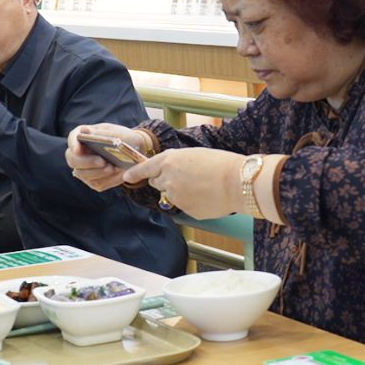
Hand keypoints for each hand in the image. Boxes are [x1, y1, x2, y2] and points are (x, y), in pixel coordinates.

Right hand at [66, 123, 147, 191]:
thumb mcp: (116, 132)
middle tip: (102, 162)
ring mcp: (84, 169)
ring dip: (100, 172)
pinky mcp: (94, 181)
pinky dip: (109, 179)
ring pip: (84, 175)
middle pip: (73, 160)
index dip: (73, 144)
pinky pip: (98, 183)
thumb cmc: (123, 137)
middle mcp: (80, 154)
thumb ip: (103, 133)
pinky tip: (121, 175)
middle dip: (87, 162)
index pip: (73, 138)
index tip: (77, 150)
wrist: (134, 150)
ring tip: (114, 168)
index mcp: (84, 136)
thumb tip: (87, 133)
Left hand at [123, 147, 244, 218]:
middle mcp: (167, 179)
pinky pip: (183, 205)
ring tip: (200, 185)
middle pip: (156, 182)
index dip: (134, 173)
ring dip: (179, 191)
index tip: (126, 177)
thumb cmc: (220, 163)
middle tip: (184, 176)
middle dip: (164, 180)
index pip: (144, 168)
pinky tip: (206, 195)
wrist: (238, 182)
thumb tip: (169, 171)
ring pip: (170, 195)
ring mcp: (175, 197)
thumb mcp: (193, 155)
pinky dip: (191, 201)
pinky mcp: (185, 210)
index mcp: (168, 161)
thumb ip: (175, 163)